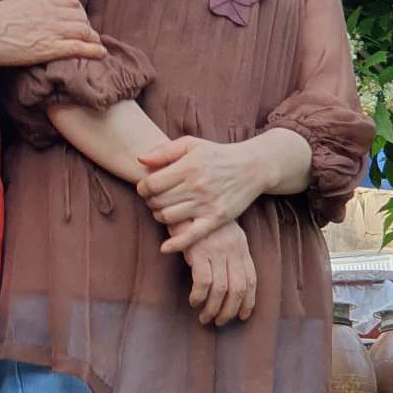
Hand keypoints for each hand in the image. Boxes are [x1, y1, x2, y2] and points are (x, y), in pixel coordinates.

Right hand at [0, 0, 105, 67]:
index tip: (78, 19)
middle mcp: (50, 11)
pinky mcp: (50, 48)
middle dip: (87, 27)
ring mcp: (52, 29)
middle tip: (87, 36)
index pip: (71, 1)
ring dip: (93, 39)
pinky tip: (100, 54)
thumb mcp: (13, 3)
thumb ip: (28, 6)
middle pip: (80, 16)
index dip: (78, 12)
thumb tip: (28, 10)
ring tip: (96, 45)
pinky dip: (93, 50)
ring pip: (84, 30)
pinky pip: (79, 47)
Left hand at [138, 136, 266, 252]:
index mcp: (188, 166)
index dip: (142, 188)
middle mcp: (196, 186)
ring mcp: (207, 204)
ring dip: (160, 217)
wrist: (252, 167)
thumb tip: (140, 160)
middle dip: (150, 202)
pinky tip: (165, 247)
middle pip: (158, 202)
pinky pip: (191, 236)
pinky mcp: (216, 219)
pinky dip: (175, 244)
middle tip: (155, 200)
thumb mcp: (191, 145)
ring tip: (164, 211)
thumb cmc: (218, 155)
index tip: (145, 188)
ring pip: (169, 218)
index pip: (152, 184)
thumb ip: (164, 151)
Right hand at [183, 222, 257, 326]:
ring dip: (213, 308)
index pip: (251, 279)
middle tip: (219, 321)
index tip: (242, 316)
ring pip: (221, 290)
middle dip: (230, 310)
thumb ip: (228, 253)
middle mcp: (233, 249)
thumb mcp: (222, 233)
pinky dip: (199, 296)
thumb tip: (228, 280)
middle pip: (238, 288)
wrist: (183, 198)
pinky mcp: (199, 251)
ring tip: (204, 317)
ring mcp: (217, 250)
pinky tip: (194, 301)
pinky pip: (203, 282)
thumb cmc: (199, 219)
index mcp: (241, 245)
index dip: (248, 301)